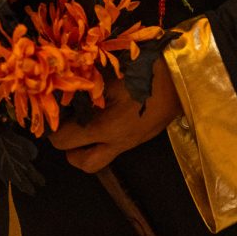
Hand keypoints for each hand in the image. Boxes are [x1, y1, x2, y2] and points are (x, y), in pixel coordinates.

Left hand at [48, 57, 181, 173]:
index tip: (52, 112)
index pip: (64, 141)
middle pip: (83, 163)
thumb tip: (65, 88)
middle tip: (66, 127)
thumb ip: (87, 86)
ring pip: (101, 159)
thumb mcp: (111, 75)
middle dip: (70, 149)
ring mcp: (132, 142)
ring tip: (85, 122)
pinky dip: (105, 137)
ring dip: (87, 147)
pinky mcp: (143, 136)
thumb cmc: (146, 72)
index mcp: (105, 128)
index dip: (52, 129)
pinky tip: (107, 113)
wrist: (184, 77)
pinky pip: (117, 146)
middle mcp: (117, 142)